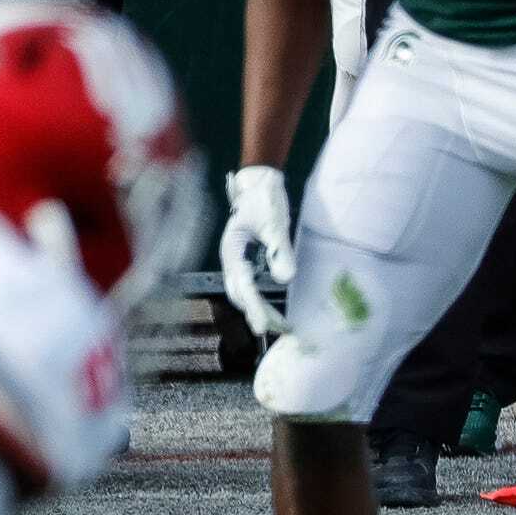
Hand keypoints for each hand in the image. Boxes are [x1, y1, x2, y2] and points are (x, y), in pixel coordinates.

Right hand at [219, 165, 295, 337]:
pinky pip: (250, 286)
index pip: (242, 285)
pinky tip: (273, 309)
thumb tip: (285, 280)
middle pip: (240, 293)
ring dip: (259, 309)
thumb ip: (280, 251)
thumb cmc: (264, 200)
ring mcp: (236, 260)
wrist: (259, 183)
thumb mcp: (275, 223)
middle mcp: (230, 258)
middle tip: (278, 330)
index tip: (264, 326)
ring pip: (244, 292)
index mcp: (232, 249)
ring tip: (281, 325)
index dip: (253, 307)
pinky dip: (260, 300)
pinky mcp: (245, 260)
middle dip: (257, 313)